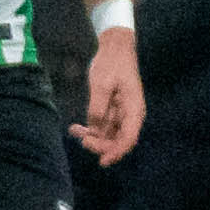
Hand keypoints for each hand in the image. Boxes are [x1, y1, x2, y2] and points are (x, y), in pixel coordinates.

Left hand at [77, 29, 145, 165]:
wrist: (115, 48)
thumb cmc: (111, 64)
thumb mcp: (101, 84)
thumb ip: (98, 107)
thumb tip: (95, 129)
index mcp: (134, 109)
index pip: (128, 138)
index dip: (117, 152)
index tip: (103, 161)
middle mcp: (130, 114)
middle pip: (118, 140)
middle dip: (101, 145)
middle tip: (83, 140)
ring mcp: (121, 113)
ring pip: (109, 135)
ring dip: (93, 137)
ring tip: (75, 131)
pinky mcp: (112, 110)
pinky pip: (102, 126)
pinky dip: (90, 129)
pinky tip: (75, 128)